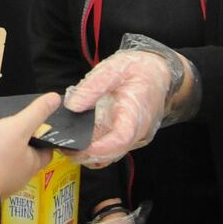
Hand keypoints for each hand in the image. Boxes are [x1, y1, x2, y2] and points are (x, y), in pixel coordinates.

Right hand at [0, 92, 60, 197]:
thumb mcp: (18, 127)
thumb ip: (36, 113)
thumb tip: (56, 98)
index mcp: (33, 165)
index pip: (47, 151)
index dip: (44, 136)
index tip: (37, 124)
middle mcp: (20, 177)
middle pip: (27, 156)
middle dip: (23, 143)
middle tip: (14, 126)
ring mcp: (2, 182)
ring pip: (9, 162)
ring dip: (5, 151)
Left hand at [62, 50, 171, 167]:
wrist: (159, 72)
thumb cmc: (139, 68)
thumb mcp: (115, 68)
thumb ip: (93, 86)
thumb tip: (72, 106)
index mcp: (135, 113)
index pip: (120, 139)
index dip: (99, 148)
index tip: (79, 148)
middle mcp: (137, 131)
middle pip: (113, 153)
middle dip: (87, 155)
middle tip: (63, 148)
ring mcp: (133, 136)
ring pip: (111, 153)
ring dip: (89, 154)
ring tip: (67, 144)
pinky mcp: (128, 135)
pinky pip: (111, 147)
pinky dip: (95, 148)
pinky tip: (80, 139)